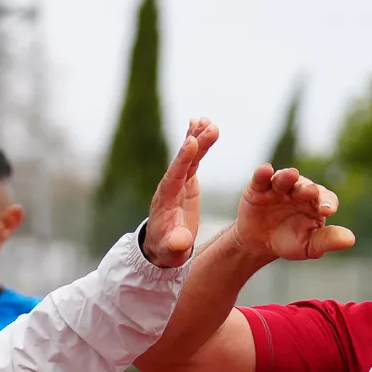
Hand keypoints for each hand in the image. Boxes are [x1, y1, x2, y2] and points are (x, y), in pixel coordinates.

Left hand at [138, 117, 217, 267]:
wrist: (162, 248)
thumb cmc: (168, 250)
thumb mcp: (173, 251)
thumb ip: (177, 244)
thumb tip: (181, 241)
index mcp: (166, 201)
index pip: (174, 176)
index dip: (183, 159)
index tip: (191, 142)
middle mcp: (169, 187)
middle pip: (183, 162)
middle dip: (195, 143)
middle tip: (208, 126)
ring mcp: (177, 183)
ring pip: (188, 157)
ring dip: (198, 138)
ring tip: (208, 121)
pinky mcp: (185, 182)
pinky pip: (191, 159)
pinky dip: (196, 142)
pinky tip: (199, 124)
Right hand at [230, 163, 355, 263]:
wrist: (259, 243)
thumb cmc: (289, 242)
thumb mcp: (309, 246)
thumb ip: (327, 241)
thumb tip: (350, 240)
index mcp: (316, 203)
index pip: (326, 199)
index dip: (327, 202)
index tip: (327, 210)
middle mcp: (299, 191)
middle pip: (305, 186)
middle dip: (307, 189)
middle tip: (310, 192)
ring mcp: (279, 188)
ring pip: (284, 179)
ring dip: (287, 177)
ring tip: (290, 175)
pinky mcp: (258, 188)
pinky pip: (261, 178)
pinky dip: (263, 173)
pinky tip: (266, 170)